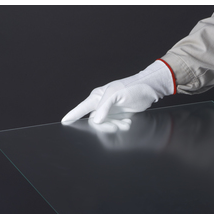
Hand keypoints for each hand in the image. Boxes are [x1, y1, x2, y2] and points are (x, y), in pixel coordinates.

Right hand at [61, 60, 175, 123]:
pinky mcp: (118, 116)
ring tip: (126, 123)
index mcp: (97, 97)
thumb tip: (96, 120)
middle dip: (105, 126)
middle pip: (95, 122)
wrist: (148, 90)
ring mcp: (110, 111)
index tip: (64, 121)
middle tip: (116, 126)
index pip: (81, 108)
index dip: (72, 115)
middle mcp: (101, 105)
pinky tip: (128, 122)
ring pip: (106, 126)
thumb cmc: (132, 87)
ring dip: (116, 127)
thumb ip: (104, 107)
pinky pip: (115, 126)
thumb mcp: (116, 94)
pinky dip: (121, 126)